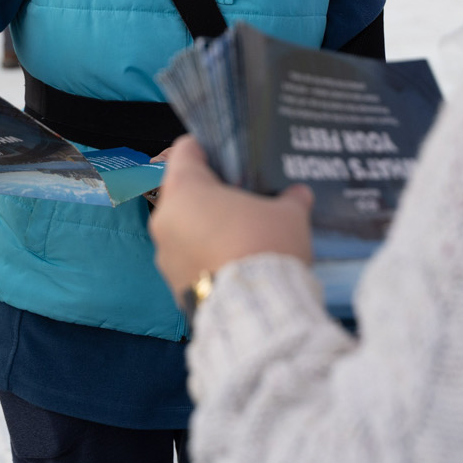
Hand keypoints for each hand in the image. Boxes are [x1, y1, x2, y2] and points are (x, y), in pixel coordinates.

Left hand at [148, 137, 313, 296]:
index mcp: (185, 189)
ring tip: (241, 235)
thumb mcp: (288, 216)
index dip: (208, 148)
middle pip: (184, 193)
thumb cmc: (264, 248)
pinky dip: (206, 258)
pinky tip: (235, 264)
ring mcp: (164, 256)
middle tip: (242, 198)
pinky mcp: (171, 286)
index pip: (186, 151)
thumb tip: (298, 194)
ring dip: (207, 229)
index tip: (227, 155)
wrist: (253, 313)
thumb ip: (290, 199)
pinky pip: (188, 261)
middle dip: (212, 195)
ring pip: (184, 229)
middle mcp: (165, 219)